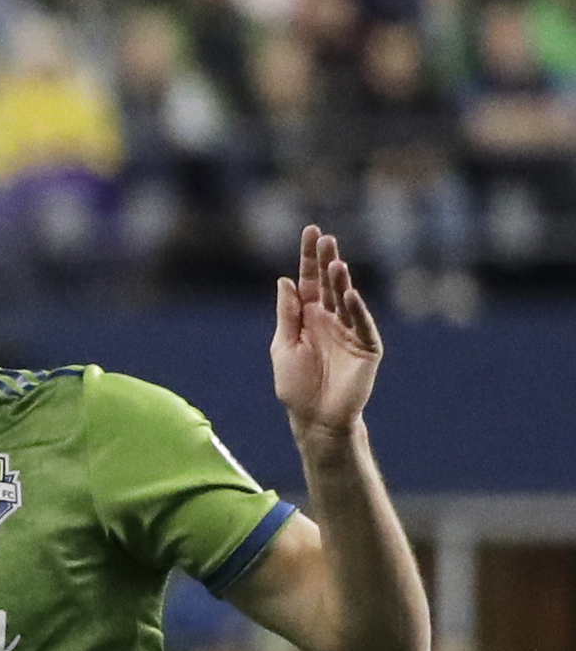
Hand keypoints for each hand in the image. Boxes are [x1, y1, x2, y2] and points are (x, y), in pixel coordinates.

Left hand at [272, 226, 380, 440]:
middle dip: (327, 261)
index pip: (309, 281)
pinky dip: (356, 310)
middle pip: (329, 284)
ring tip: (335, 262)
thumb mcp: (283, 347)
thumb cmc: (296, 386)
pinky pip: (362, 325)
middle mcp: (331, 319)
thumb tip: (285, 281)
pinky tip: (349, 294)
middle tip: (325, 237)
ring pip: (346, 300)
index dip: (309, 258)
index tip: (311, 231)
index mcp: (308, 317)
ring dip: (341, 282)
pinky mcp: (366, 347)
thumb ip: (287, 315)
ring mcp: (350, 331)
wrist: (315, 418)